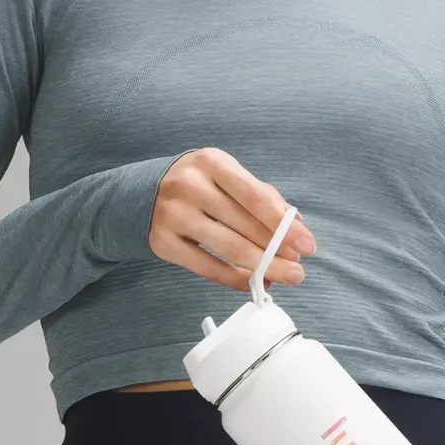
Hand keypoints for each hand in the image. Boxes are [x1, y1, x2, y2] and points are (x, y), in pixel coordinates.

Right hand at [148, 146, 316, 291]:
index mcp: (212, 162)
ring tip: (284, 277)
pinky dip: (235, 278)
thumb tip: (295, 225)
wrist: (138, 193)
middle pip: (244, 226)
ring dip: (262, 267)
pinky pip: (207, 267)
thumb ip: (260, 195)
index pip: (255, 196)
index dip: (284, 224)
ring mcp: (173, 215)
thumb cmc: (195, 184)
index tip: (307, 244)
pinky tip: (253, 282)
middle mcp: (190, 186)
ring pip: (229, 248)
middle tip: (299, 268)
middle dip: (278, 251)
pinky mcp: (163, 242)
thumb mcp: (224, 175)